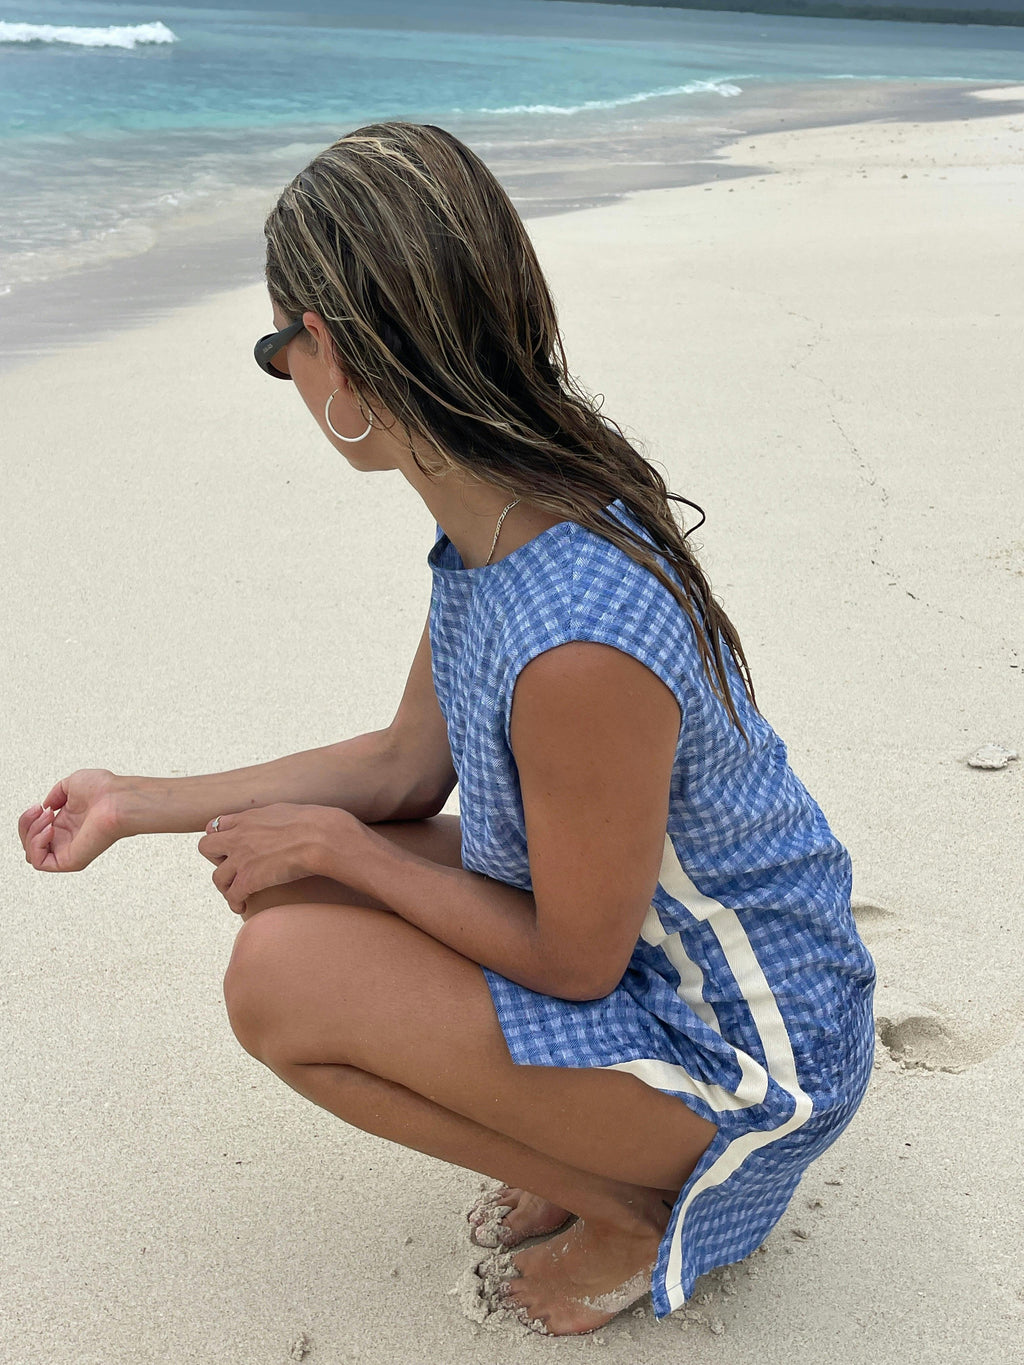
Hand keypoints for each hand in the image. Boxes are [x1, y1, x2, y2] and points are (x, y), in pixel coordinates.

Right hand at [18, 768, 124, 871]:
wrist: (118, 798)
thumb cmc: (105, 790)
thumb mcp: (71, 784)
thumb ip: (55, 795)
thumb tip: (45, 806)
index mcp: (68, 823)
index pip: (35, 831)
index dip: (28, 819)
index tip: (38, 806)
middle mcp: (67, 837)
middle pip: (29, 843)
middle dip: (26, 824)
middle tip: (41, 811)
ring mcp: (68, 850)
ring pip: (31, 854)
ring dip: (31, 833)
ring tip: (49, 818)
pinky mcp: (71, 860)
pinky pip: (40, 862)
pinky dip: (37, 844)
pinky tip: (50, 830)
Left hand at [197, 802, 342, 915]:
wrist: (321, 837)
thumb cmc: (314, 822)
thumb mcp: (285, 810)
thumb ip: (271, 817)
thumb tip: (277, 821)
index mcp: (247, 818)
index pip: (216, 826)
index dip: (220, 838)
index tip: (229, 848)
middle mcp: (239, 837)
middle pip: (205, 847)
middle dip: (215, 859)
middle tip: (231, 867)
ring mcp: (242, 859)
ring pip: (217, 877)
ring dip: (225, 886)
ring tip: (236, 892)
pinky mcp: (250, 879)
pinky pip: (232, 896)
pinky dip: (235, 903)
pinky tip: (242, 907)